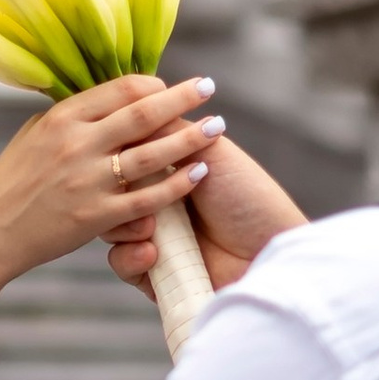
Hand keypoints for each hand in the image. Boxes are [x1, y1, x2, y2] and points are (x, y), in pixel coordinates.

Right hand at [0, 75, 224, 283]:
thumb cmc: (12, 183)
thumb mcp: (33, 135)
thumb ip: (70, 116)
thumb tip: (103, 96)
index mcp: (62, 118)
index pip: (119, 89)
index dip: (153, 84)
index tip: (172, 85)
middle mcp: (77, 144)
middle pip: (142, 112)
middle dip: (182, 98)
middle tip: (210, 87)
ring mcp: (88, 180)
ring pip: (151, 153)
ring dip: (190, 138)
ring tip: (217, 127)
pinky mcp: (96, 216)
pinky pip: (146, 198)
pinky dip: (176, 185)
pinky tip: (198, 173)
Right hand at [105, 126, 307, 301]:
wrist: (268, 249)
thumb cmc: (246, 194)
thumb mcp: (209, 150)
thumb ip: (166, 129)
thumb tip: (129, 107)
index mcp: (170, 169)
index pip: (125, 156)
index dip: (115, 153)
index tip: (116, 151)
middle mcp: (159, 201)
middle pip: (110, 192)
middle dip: (116, 191)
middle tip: (133, 191)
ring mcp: (155, 237)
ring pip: (110, 228)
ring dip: (123, 226)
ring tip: (150, 228)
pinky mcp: (155, 272)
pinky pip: (122, 264)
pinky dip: (131, 258)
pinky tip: (153, 254)